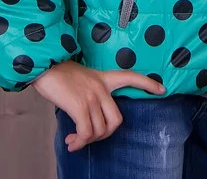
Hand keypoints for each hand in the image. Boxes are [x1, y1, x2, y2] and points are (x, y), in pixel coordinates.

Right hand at [32, 60, 165, 151]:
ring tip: (74, 140)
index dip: (148, 83)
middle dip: (105, 135)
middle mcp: (101, 87)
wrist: (44, 65)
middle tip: (89, 137)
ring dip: (87, 141)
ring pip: (100, 130)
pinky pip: (87, 133)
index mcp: (103, 77)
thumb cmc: (59, 74)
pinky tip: (71, 142)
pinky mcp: (80, 105)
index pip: (131, 76)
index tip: (162, 89)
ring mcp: (91, 96)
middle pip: (117, 119)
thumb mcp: (81, 78)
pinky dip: (79, 142)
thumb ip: (90, 93)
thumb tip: (88, 118)